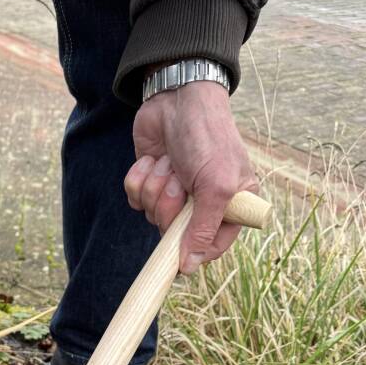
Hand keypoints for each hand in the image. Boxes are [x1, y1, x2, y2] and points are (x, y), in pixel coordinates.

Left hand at [124, 80, 257, 273]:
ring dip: (155, 188)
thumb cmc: (207, 137)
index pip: (210, 248)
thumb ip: (203, 229)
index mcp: (230, 205)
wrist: (177, 97)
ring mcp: (174, 193)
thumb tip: (190, 267)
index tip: (180, 244)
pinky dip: (139, 179)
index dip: (192, 248)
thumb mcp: (215, 186)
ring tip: (169, 163)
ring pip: (151, 215)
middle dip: (170, 206)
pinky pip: (135, 199)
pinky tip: (153, 159)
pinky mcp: (151, 181)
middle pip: (174, 235)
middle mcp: (202, 203)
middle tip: (180, 180)